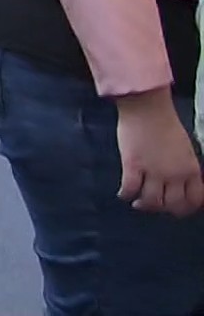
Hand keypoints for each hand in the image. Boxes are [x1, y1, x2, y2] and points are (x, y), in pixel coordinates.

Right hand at [116, 89, 203, 215]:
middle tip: (157, 207)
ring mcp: (153, 172)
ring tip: (138, 203)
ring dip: (144, 205)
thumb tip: (178, 181)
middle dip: (164, 210)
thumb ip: (183, 166)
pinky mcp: (133, 166)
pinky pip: (130, 189)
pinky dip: (126, 195)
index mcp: (190, 169)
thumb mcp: (184, 148)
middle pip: (172, 205)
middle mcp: (174, 174)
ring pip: (151, 201)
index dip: (186, 207)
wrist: (147, 108)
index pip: (194, 199)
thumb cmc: (165, 122)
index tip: (178, 208)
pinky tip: (124, 194)